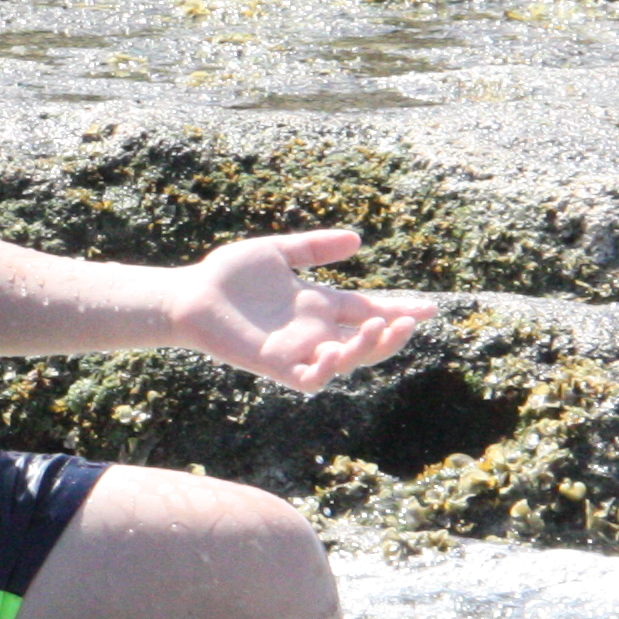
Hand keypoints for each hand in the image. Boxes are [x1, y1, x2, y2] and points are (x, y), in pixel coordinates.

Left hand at [172, 227, 436, 392]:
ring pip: (345, 360)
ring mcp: (297, 349)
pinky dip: (324, 370)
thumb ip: (315, 247)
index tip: (429, 307)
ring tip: (378, 328)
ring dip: (365, 348)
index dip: (398, 309)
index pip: (367, 309)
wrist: (189, 294)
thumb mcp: (278, 252)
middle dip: (392, 334)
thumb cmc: (228, 276)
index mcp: (318, 304)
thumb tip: (358, 240)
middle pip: (365, 339)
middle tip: (412, 322)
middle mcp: (314, 330)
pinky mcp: (276, 364)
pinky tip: (334, 352)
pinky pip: (309, 378)